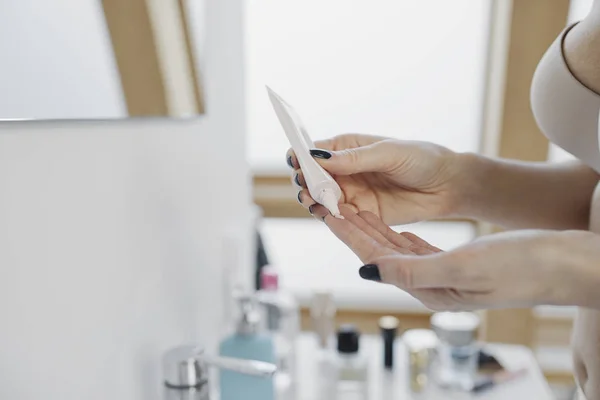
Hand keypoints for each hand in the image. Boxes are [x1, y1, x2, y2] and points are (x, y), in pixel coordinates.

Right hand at [286, 134, 463, 224]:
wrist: (447, 185)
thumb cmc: (420, 159)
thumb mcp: (387, 153)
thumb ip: (354, 158)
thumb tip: (319, 158)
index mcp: (347, 148)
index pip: (314, 151)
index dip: (300, 157)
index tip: (295, 163)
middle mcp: (344, 170)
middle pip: (312, 177)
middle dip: (304, 182)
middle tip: (305, 188)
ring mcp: (351, 193)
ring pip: (321, 199)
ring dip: (313, 201)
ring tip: (312, 202)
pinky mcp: (361, 214)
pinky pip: (339, 216)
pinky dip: (330, 217)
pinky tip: (327, 215)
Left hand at [321, 204, 597, 309]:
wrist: (561, 266)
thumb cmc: (520, 268)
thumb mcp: (463, 268)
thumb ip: (413, 270)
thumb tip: (367, 271)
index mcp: (426, 286)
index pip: (373, 256)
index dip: (347, 232)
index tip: (326, 211)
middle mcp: (427, 282)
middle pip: (377, 250)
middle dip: (350, 226)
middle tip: (328, 203)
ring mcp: (439, 273)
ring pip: (391, 247)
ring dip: (368, 226)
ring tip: (348, 207)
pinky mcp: (452, 262)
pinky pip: (412, 246)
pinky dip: (394, 233)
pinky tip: (386, 226)